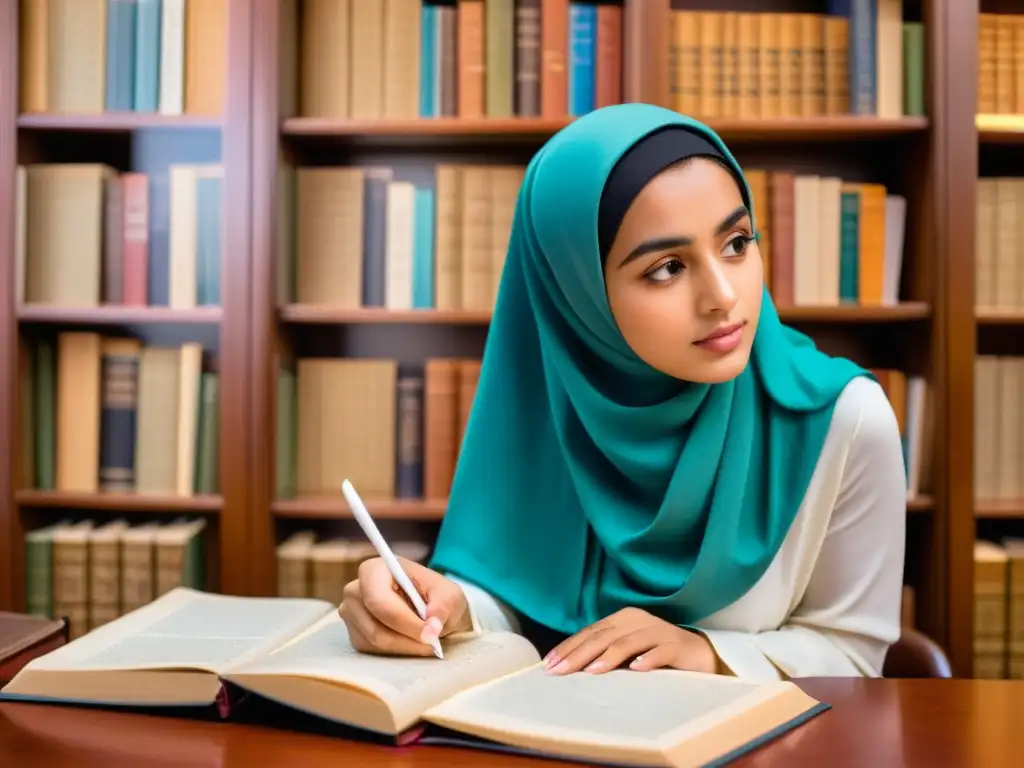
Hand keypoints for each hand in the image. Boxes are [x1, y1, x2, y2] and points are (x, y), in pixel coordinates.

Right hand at [338, 557, 472, 656]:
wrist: (433, 613)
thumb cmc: (438, 598)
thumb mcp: (450, 596)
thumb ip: (443, 606)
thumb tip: (431, 628)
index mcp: (375, 569)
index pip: (379, 600)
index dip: (405, 621)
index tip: (430, 634)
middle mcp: (355, 590)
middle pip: (375, 625)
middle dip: (407, 638)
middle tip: (433, 644)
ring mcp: (351, 614)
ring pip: (375, 642)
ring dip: (405, 648)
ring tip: (427, 643)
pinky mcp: (355, 635)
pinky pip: (373, 652)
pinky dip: (397, 653)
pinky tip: (413, 644)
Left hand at [544, 607, 718, 674]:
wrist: (701, 657)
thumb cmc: (656, 656)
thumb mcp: (627, 653)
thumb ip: (604, 655)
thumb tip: (568, 668)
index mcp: (623, 619)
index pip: (590, 632)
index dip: (569, 647)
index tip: (549, 665)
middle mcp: (638, 621)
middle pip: (604, 636)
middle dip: (579, 654)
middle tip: (560, 671)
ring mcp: (659, 631)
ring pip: (629, 642)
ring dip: (609, 656)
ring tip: (592, 670)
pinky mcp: (678, 646)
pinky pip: (661, 651)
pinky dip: (648, 659)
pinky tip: (637, 669)